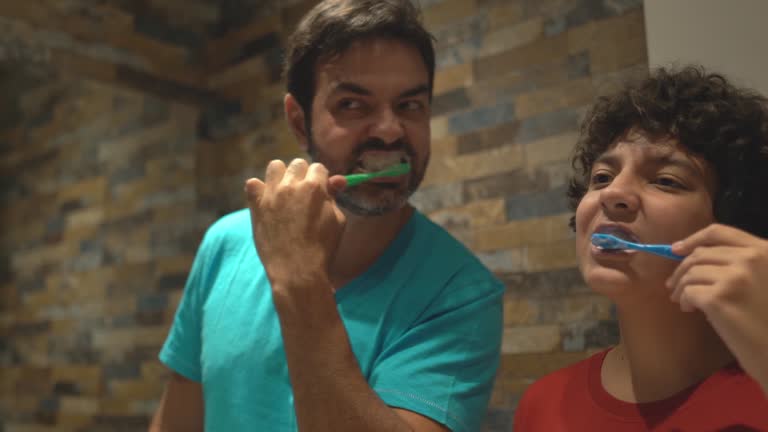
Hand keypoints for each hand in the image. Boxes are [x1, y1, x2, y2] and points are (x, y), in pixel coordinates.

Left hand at [244, 158, 347, 288]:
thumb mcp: (338, 221)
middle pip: (297, 164)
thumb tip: (337, 180)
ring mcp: (271, 194)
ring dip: (281, 175)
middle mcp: (291, 185)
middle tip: (304, 194)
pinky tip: (267, 202)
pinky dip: (259, 189)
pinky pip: (252, 184)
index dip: (321, 179)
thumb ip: (334, 197)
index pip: (318, 167)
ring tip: (285, 192)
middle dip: (302, 175)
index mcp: (314, 187)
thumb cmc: (323, 248)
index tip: (320, 191)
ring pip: (274, 166)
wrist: (297, 271)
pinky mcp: (256, 205)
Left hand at [667, 223, 767, 390]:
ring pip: (691, 273)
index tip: (676, 249)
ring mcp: (734, 278)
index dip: (693, 239)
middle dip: (681, 269)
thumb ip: (739, 263)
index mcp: (764, 250)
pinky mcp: (719, 298)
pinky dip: (684, 300)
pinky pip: (688, 291)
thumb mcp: (762, 279)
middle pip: (700, 254)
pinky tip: (690, 309)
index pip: (720, 232)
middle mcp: (751, 259)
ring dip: (680, 287)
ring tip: (681, 300)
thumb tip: (692, 254)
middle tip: (673, 285)